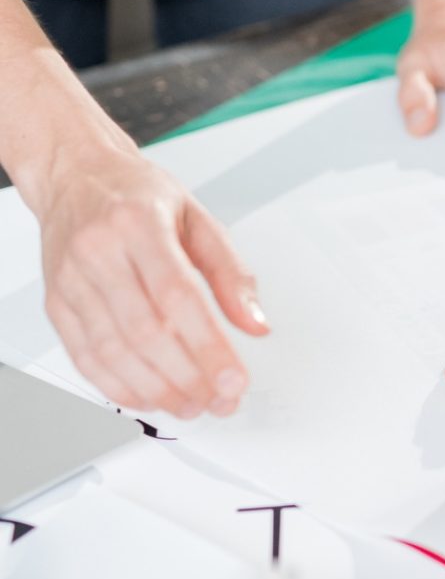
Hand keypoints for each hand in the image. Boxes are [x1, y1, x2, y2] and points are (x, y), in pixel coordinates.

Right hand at [37, 145, 268, 417]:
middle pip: (144, 332)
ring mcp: (71, 279)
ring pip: (112, 351)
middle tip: (220, 401)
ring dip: (156, 390)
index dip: (207, 346)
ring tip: (192, 405)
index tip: (233, 380)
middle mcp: (98, 251)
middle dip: (187, 378)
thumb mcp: (199, 218)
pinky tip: (150, 396)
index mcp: (139, 224)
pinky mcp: (56, 303)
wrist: (76, 174)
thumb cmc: (138, 195)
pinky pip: (84, 357)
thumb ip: (231, 273)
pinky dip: (119, 386)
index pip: (177, 297)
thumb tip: (255, 323)